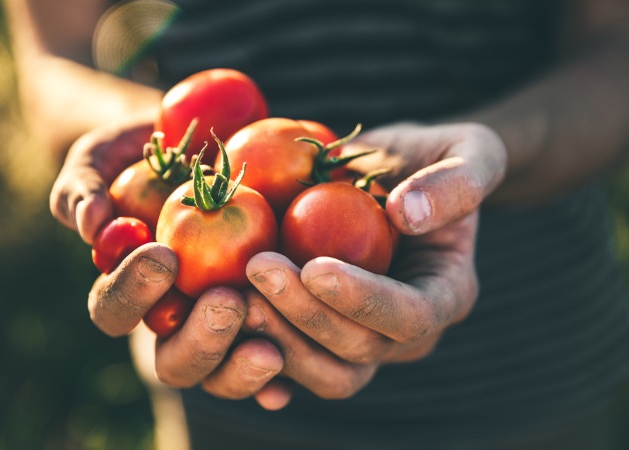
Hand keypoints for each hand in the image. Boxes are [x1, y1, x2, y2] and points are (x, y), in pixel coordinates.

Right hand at [50, 120, 290, 409]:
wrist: (212, 141)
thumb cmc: (149, 154)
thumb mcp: (107, 157)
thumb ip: (83, 186)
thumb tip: (88, 226)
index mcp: (131, 289)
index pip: (115, 310)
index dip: (133, 292)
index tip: (164, 256)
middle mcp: (175, 318)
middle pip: (173, 360)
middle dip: (198, 340)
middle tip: (226, 304)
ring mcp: (222, 325)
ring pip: (222, 373)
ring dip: (240, 367)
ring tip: (269, 348)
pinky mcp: (269, 322)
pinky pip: (275, 359)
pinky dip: (279, 377)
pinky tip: (291, 371)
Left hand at [241, 122, 505, 398]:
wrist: (394, 176)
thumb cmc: (432, 159)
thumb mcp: (469, 149)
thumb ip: (458, 180)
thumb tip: (408, 214)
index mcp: (447, 294)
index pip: (410, 317)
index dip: (363, 301)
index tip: (314, 267)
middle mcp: (407, 332)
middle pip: (359, 351)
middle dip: (305, 316)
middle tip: (257, 268)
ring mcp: (365, 339)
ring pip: (324, 370)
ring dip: (276, 338)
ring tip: (232, 292)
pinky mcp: (326, 335)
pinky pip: (293, 364)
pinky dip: (258, 353)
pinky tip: (226, 327)